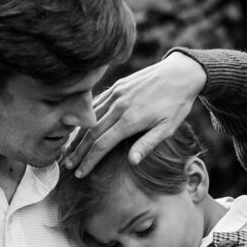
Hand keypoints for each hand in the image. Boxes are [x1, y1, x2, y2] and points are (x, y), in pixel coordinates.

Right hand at [64, 52, 206, 175]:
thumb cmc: (177, 105)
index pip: (102, 145)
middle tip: (67, 165)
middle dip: (78, 151)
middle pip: (91, 133)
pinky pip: (96, 103)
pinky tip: (79, 127)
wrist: (180, 73)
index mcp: (131, 120)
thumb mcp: (168, 128)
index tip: (79, 173)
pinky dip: (86, 117)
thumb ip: (148, 144)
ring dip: (77, 135)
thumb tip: (131, 162)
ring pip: (90, 118)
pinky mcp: (118, 86)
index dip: (89, 161)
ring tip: (68, 150)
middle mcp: (119, 106)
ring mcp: (117, 94)